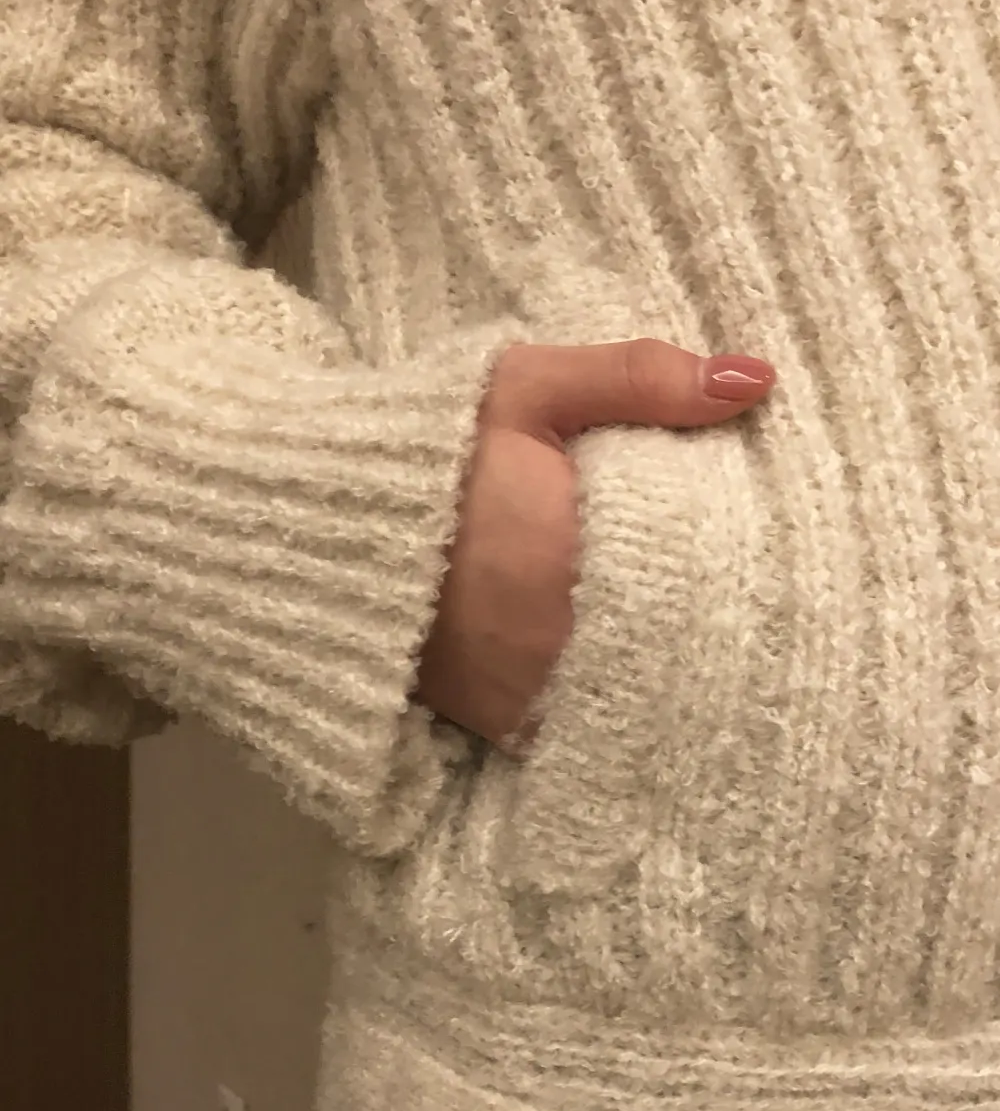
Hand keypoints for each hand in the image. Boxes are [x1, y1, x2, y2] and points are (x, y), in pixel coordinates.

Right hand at [415, 335, 773, 750]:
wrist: (314, 528)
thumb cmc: (429, 449)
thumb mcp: (525, 387)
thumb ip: (639, 380)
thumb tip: (758, 378)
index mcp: (583, 558)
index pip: (712, 576)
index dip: (751, 564)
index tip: (776, 541)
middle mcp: (568, 647)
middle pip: (689, 645)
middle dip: (724, 621)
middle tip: (766, 590)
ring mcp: (536, 700)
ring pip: (649, 697)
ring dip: (679, 669)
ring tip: (721, 635)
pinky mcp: (506, 732)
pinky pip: (596, 730)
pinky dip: (628, 708)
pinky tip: (652, 675)